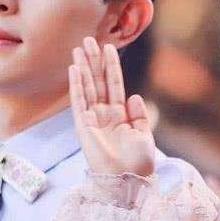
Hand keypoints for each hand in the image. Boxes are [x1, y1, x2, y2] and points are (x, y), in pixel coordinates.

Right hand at [69, 37, 154, 175]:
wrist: (130, 180)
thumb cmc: (138, 163)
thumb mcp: (144, 135)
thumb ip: (140, 115)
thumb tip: (134, 96)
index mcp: (120, 115)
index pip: (114, 84)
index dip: (111, 66)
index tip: (108, 47)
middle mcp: (104, 114)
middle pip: (98, 81)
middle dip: (93, 60)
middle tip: (88, 39)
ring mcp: (93, 119)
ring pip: (87, 87)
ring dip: (83, 67)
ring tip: (79, 48)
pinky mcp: (83, 126)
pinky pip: (79, 102)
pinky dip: (77, 85)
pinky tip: (75, 69)